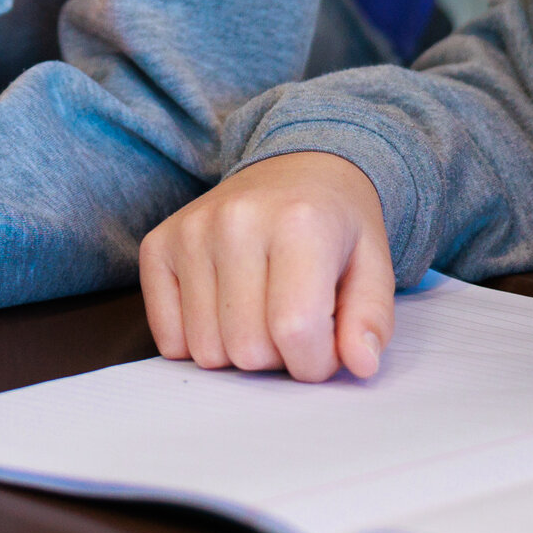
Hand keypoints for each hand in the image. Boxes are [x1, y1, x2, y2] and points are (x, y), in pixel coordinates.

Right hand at [139, 152, 394, 381]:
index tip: (327, 344)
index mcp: (299, 222)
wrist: (296, 167)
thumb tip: (359, 365)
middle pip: (247, 349)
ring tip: (261, 311)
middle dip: (278, 357)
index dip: (316, 362)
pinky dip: (198, 339)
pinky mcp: (159, 244)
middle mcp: (236, 220)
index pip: (296, 332)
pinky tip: (224, 306)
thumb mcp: (373, 265)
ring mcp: (191, 230)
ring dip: (238, 351)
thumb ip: (371, 319)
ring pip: (206, 350)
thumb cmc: (336, 225)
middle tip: (292, 320)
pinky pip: (169, 338)